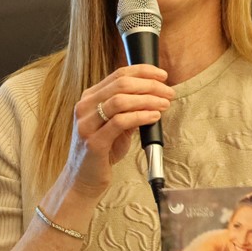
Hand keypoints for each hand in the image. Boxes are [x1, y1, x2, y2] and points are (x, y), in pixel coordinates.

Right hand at [62, 64, 173, 197]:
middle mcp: (85, 107)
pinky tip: (154, 117)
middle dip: (149, 85)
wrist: (83, 179)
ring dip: (148, 100)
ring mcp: (87, 124)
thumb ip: (129, 110)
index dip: (143, 71)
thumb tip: (154, 96)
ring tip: (164, 104)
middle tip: (168, 91)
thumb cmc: (102, 152)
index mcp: (89, 98)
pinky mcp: (94, 142)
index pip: (118, 74)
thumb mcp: (115, 126)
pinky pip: (121, 122)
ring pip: (120, 100)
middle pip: (121, 84)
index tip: (162, 75)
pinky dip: (141, 116)